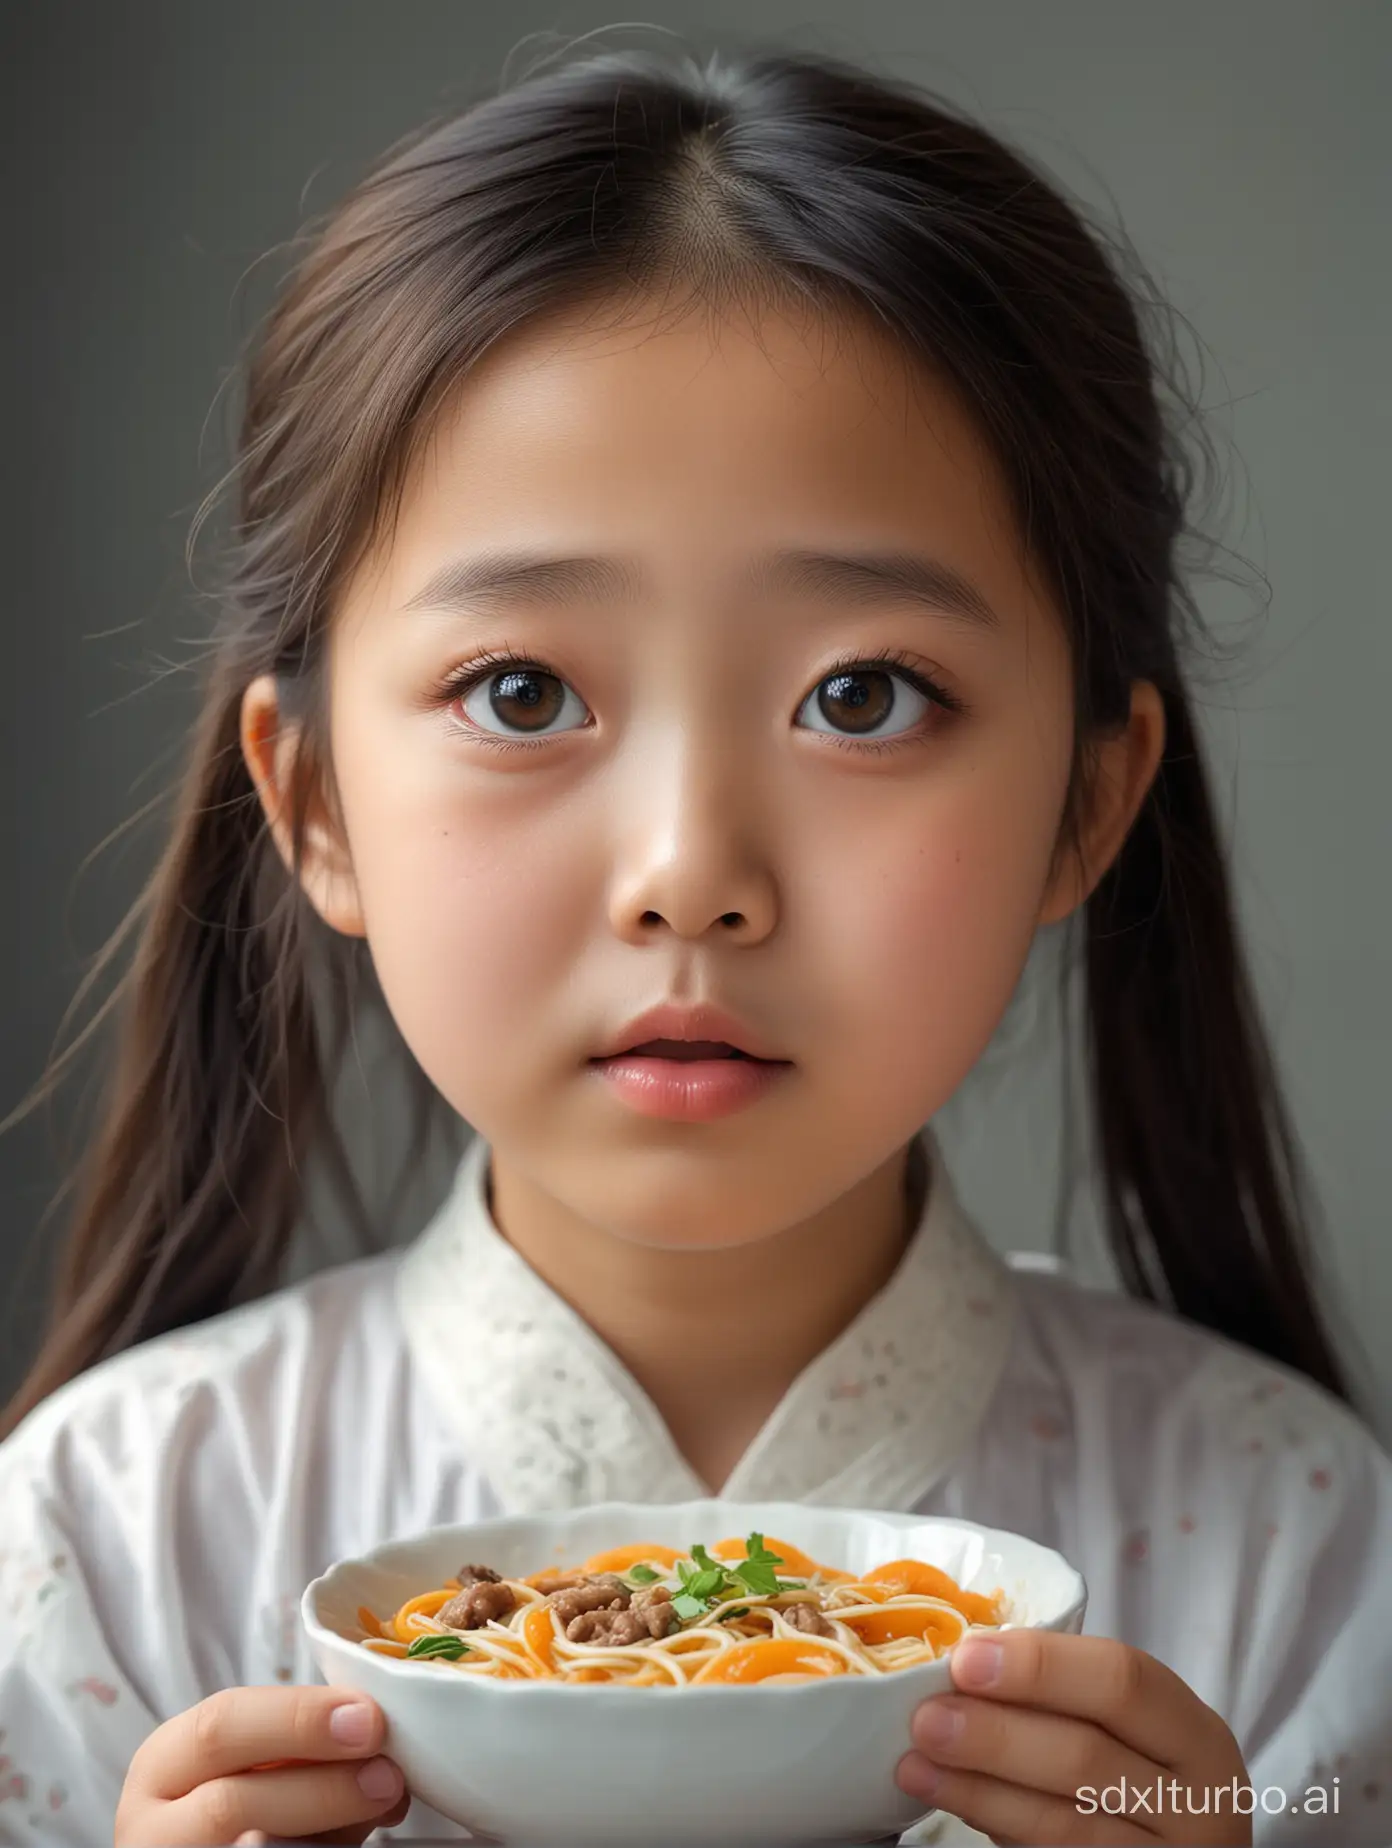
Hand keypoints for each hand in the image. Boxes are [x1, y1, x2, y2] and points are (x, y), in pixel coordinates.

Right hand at [114, 1684, 411, 1845]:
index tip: (368, 1718)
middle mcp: (154, 1826)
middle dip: (320, 1784)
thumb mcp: (249, 1762)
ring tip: (383, 1804)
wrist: (208, 1841)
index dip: (299, 1719)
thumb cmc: (242, 1796)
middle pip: (231, 1802)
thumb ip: (300, 1747)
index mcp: (165, 1763)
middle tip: (386, 1773)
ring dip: (326, 1826)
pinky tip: (350, 1844)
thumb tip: (382, 1739)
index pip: (221, 1726)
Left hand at [896, 1631, 1251, 1845]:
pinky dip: (996, 1826)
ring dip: (978, 1790)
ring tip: (915, 1765)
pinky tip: (954, 1801)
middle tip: (926, 1718)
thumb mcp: (1135, 1725)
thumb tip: (966, 1660)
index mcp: (1194, 1735)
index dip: (1039, 1666)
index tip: (966, 1657)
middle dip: (996, 1735)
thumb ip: (1070, 1690)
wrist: (1181, 1843)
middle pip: (1086, 1759)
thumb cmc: (1141, 1765)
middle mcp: (1193, 1804)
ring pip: (1062, 1824)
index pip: (1122, 1682)